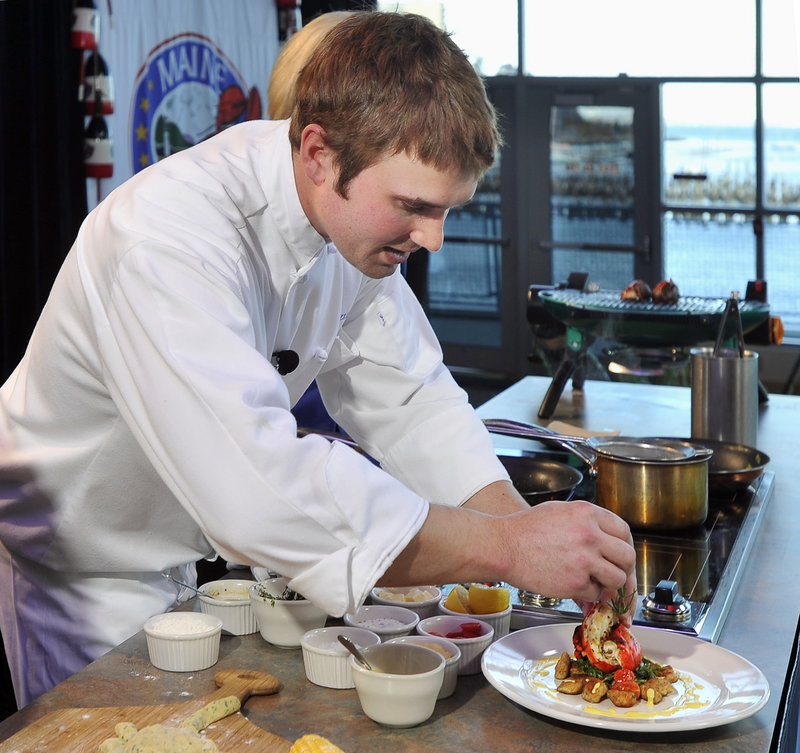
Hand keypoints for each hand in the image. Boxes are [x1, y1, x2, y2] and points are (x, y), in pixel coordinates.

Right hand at [501, 499, 636, 610]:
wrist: (503, 545)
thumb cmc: (524, 529)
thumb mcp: (560, 512)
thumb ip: (586, 522)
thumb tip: (606, 539)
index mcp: (587, 513)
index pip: (623, 531)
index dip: (624, 546)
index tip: (621, 555)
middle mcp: (590, 534)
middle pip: (627, 556)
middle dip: (623, 569)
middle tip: (614, 574)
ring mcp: (585, 559)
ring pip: (617, 578)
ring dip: (607, 584)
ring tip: (592, 581)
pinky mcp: (576, 582)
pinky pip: (595, 593)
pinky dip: (587, 594)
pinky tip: (572, 585)